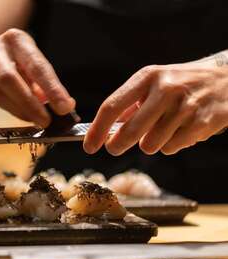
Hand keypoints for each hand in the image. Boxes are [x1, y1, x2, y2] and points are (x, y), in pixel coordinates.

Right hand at [0, 28, 74, 127]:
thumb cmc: (15, 63)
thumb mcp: (32, 64)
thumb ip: (46, 83)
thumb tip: (64, 105)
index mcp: (16, 40)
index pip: (36, 65)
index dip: (52, 88)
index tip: (65, 107)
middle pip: (10, 78)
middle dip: (31, 103)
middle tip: (47, 120)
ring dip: (21, 111)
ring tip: (38, 120)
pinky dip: (13, 111)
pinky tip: (25, 116)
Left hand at [84, 56, 227, 154]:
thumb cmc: (183, 84)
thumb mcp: (155, 83)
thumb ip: (130, 105)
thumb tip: (104, 129)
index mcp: (148, 77)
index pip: (112, 106)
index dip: (97, 130)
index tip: (89, 146)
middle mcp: (166, 89)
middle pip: (130, 131)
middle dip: (117, 145)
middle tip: (115, 148)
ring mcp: (186, 106)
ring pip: (150, 145)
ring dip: (151, 144)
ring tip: (164, 129)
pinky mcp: (203, 122)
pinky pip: (172, 148)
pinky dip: (172, 145)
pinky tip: (182, 130)